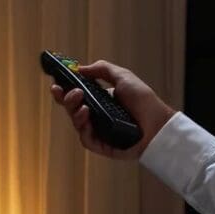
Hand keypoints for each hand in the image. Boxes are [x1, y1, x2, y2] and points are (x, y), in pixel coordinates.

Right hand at [49, 59, 175, 159]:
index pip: (75, 95)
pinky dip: (83, 129)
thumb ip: (102, 69)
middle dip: (66, 99)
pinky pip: (86, 140)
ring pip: (76, 123)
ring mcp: (98, 131)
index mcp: (98, 100)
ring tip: (83, 104)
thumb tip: (80, 68)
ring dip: (74, 112)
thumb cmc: (144, 101)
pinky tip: (87, 117)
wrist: (158, 123)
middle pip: (71, 109)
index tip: (56, 83)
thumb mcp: (123, 77)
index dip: (63, 90)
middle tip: (72, 92)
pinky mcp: (103, 146)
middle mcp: (96, 115)